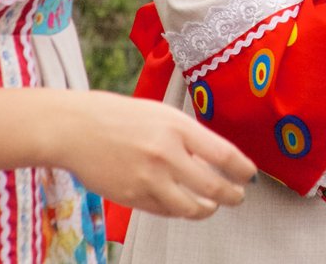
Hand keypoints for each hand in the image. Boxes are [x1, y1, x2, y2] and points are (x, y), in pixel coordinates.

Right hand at [55, 91, 254, 218]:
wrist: (75, 128)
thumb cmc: (119, 117)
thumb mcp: (161, 115)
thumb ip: (188, 138)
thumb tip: (214, 162)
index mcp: (177, 127)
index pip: (223, 154)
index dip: (242, 169)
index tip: (249, 175)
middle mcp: (166, 154)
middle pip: (213, 187)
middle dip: (231, 196)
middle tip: (237, 197)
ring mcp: (149, 179)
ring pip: (190, 208)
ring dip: (206, 210)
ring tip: (211, 206)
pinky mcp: (132, 197)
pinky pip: (165, 211)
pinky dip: (178, 210)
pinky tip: (182, 204)